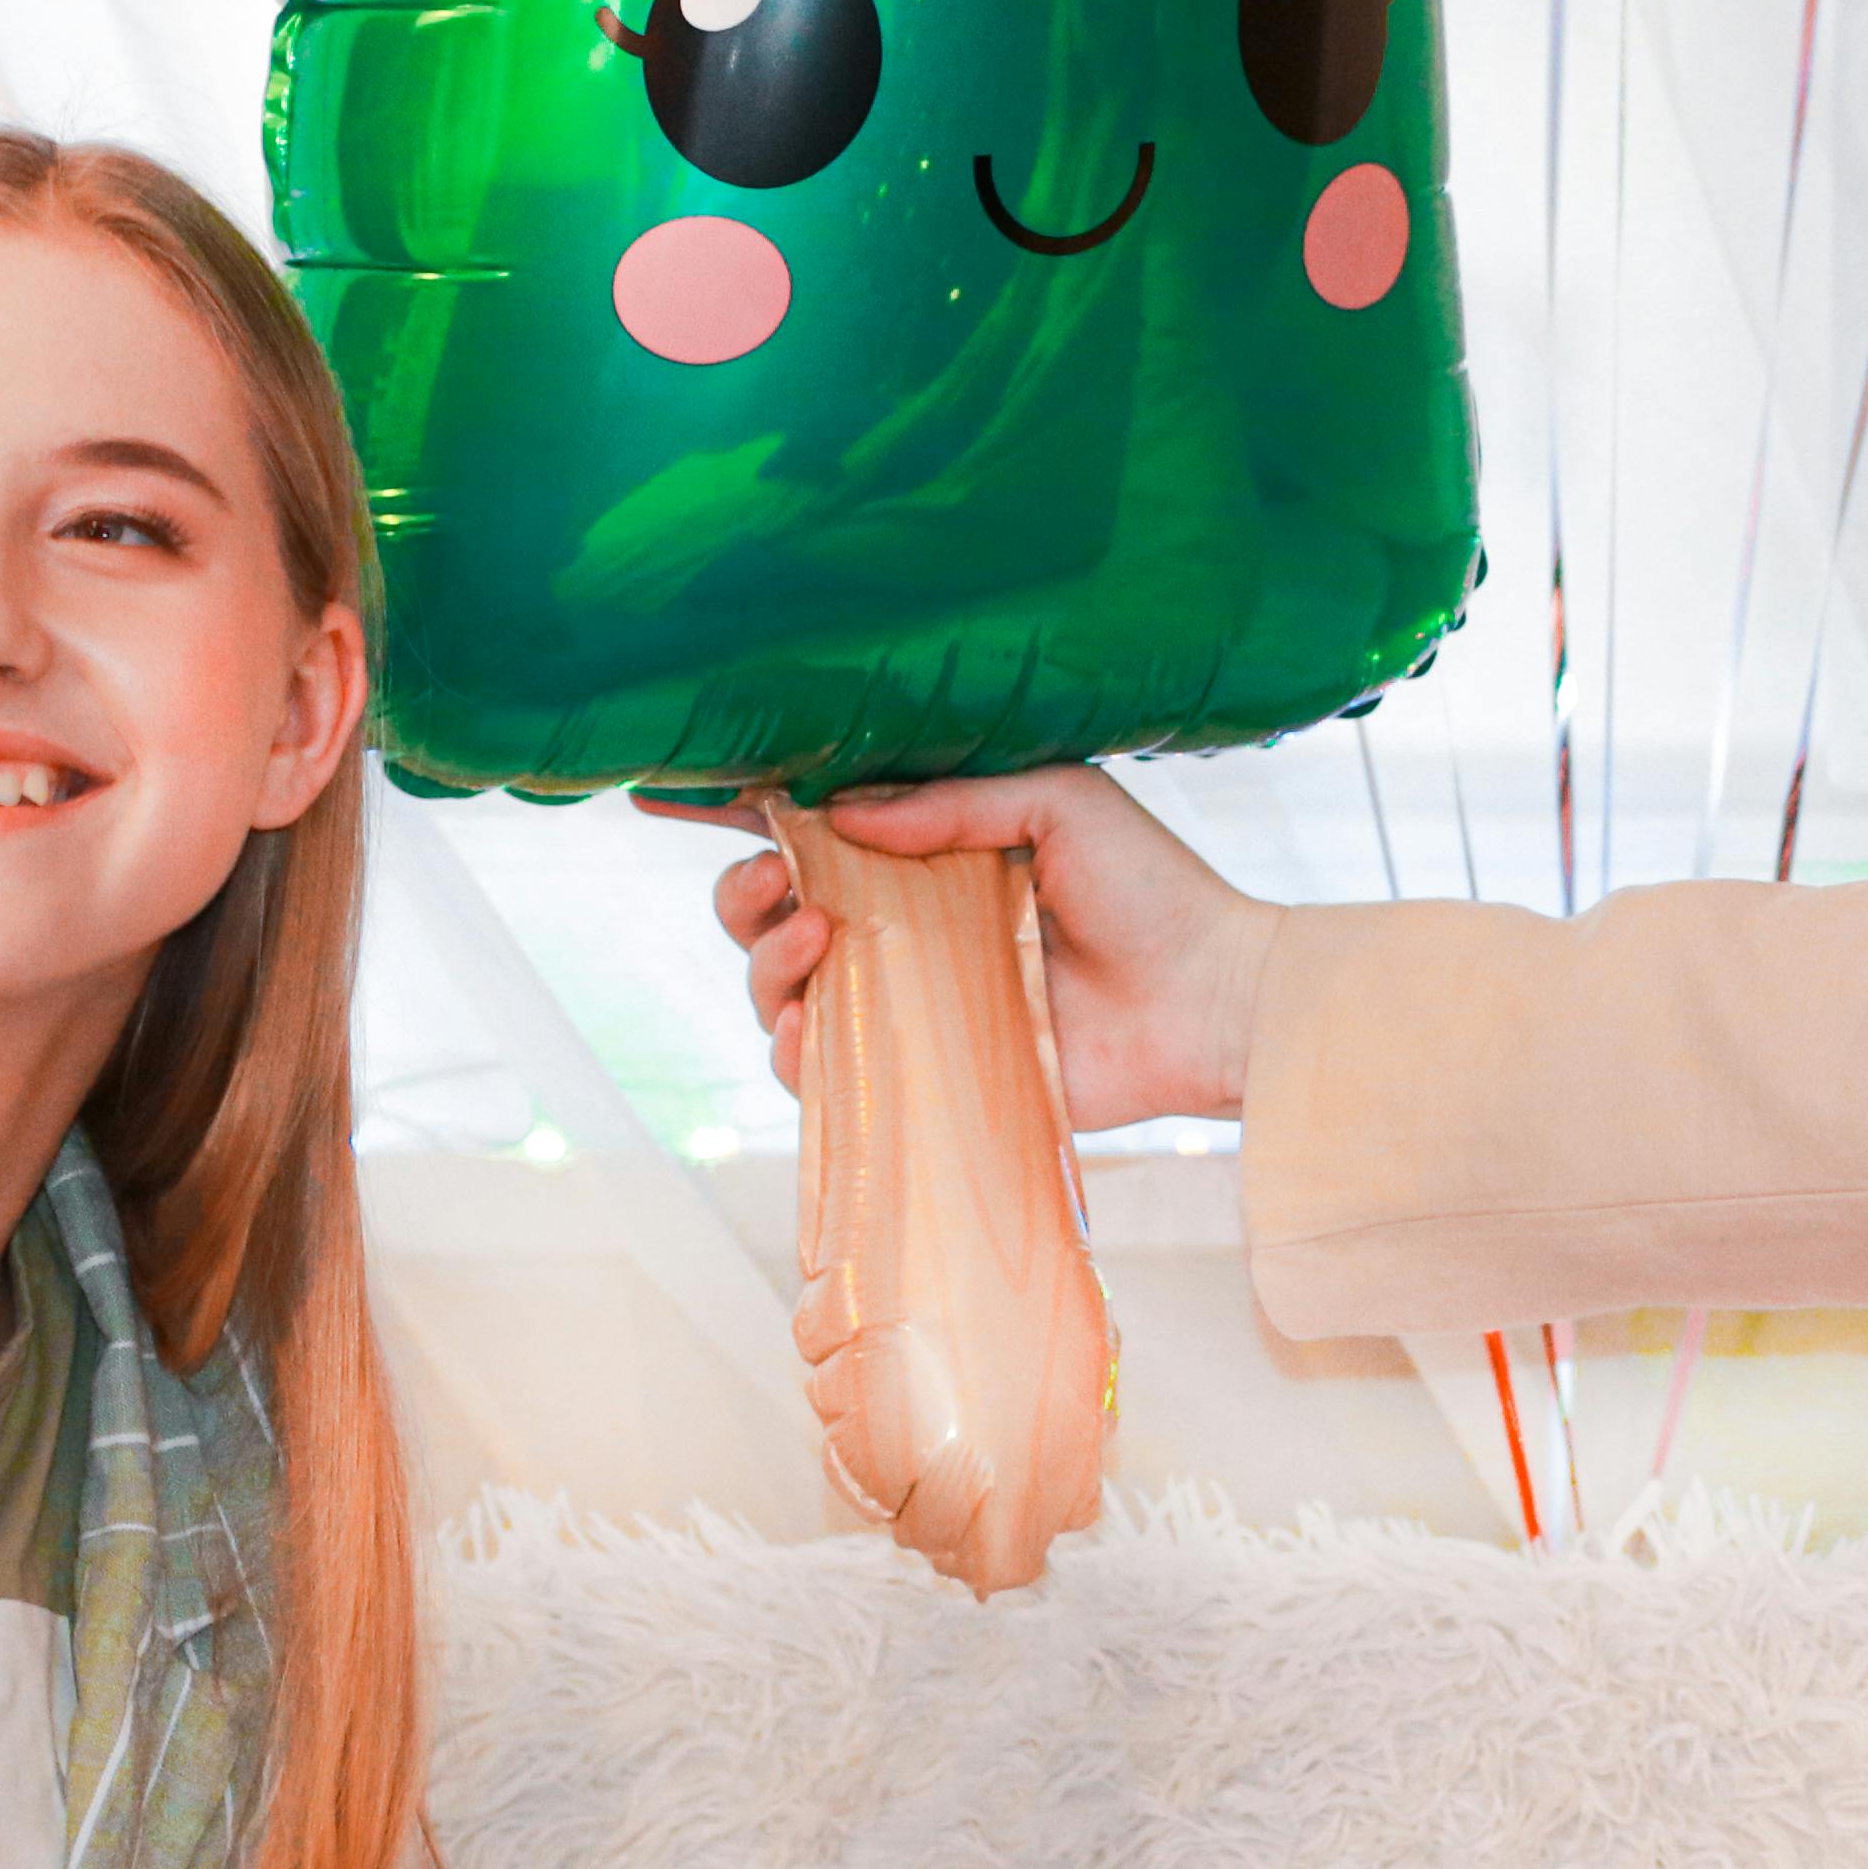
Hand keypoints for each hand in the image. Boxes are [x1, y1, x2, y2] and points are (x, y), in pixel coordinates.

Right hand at [665, 769, 1277, 1128]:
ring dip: (766, 962)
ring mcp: (907, 1003)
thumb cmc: (1150, 889)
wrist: (1209, 998)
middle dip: (741, 895)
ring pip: (777, 991)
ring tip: (819, 938)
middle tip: (783, 885)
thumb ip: (950, 801)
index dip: (727, 811)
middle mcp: (900, 925)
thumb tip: (837, 810)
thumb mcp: (1057, 801)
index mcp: (923, 850)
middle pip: (764, 912)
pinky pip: (821, 1075)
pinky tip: (814, 1021)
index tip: (658, 792)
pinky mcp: (922, 1075)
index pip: (806, 825)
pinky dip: (796, 1049)